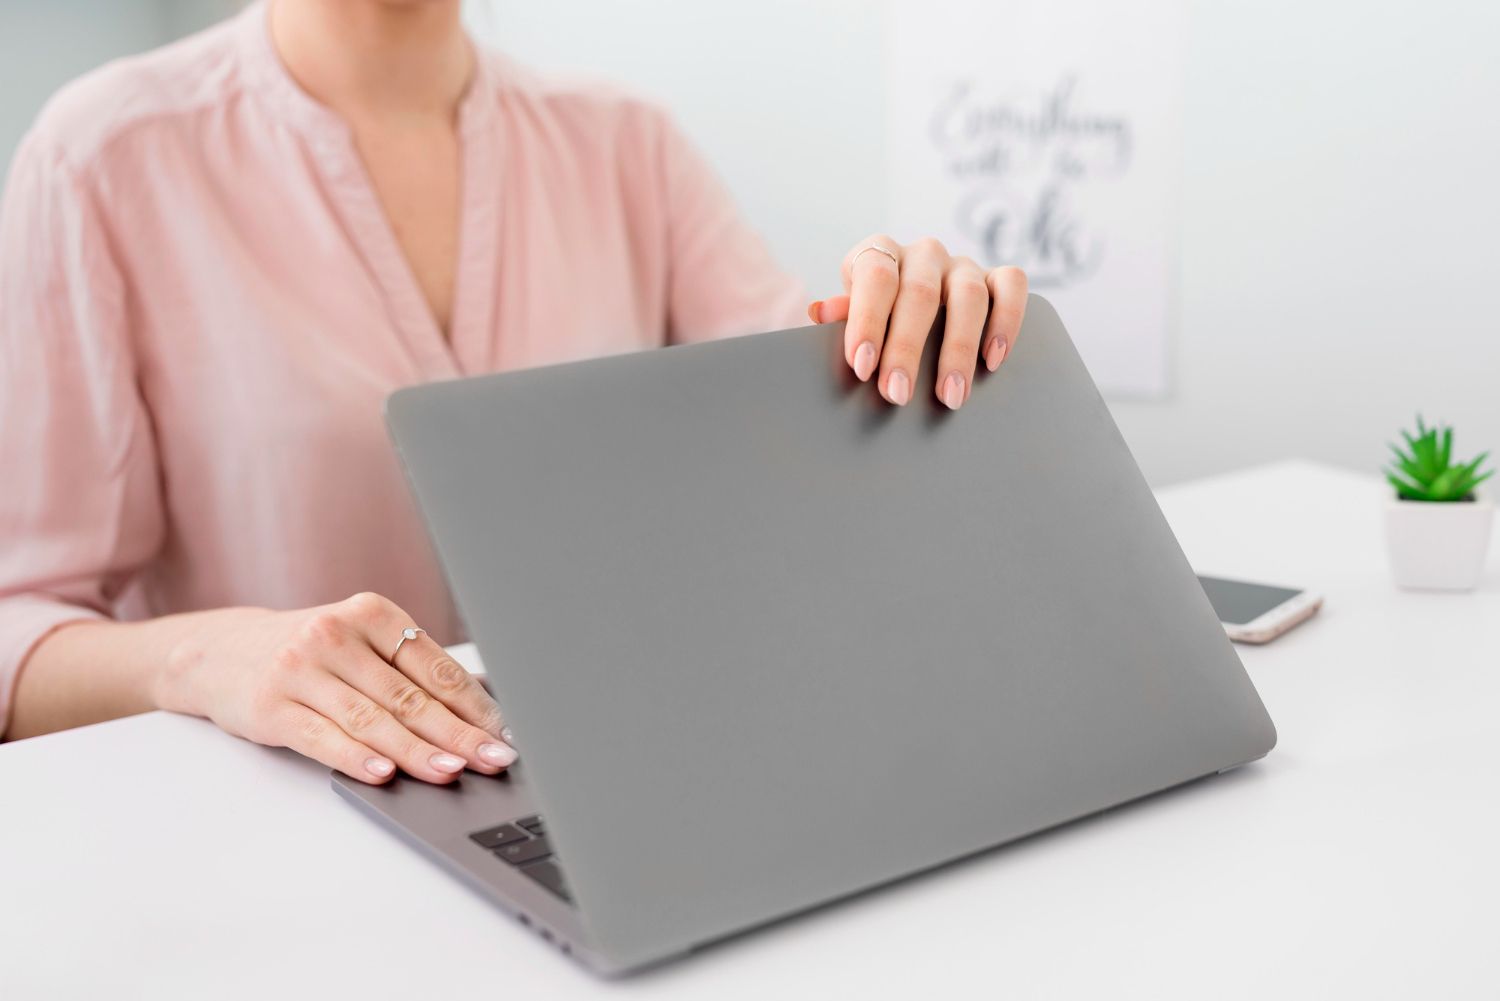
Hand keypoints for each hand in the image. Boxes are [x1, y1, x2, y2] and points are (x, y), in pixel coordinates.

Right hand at [154, 593, 514, 784]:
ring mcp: (301, 669)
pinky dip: (356, 758)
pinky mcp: (271, 706)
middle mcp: (336, 635)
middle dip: (458, 734)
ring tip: (450, 772)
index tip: (504, 735)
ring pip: (372, 719)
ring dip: (416, 750)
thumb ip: (406, 672)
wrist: (219, 653)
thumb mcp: (357, 643)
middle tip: (493, 761)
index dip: (475, 705)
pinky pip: (322, 737)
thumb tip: (476, 719)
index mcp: (372, 614)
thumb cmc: (308, 653)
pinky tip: (384, 774)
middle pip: (409, 696)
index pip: (436, 668)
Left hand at [808, 236, 1027, 409]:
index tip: (862, 366)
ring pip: (968, 295)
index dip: (868, 320)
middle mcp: (922, 254)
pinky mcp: (998, 278)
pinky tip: (993, 360)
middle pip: (919, 293)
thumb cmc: (876, 317)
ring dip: (958, 349)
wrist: (912, 307)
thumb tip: (821, 312)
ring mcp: (963, 264)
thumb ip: (842, 316)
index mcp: (878, 253)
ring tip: (950, 395)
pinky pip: (1011, 287)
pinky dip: (1006, 322)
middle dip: (907, 349)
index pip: (875, 277)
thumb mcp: (852, 315)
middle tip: (898, 394)